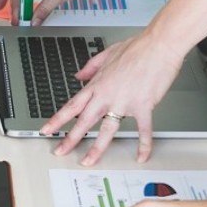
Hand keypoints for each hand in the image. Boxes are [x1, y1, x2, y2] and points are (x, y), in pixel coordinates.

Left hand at [41, 32, 185, 165]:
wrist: (160, 45)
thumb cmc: (138, 47)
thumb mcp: (107, 53)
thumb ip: (91, 66)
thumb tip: (79, 75)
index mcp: (97, 85)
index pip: (72, 106)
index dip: (57, 119)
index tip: (47, 130)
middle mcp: (107, 96)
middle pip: (83, 121)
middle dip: (70, 139)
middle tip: (60, 151)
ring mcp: (124, 102)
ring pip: (106, 130)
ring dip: (96, 148)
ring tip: (88, 161)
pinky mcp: (142, 106)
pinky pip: (142, 129)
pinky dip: (143, 144)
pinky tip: (142, 156)